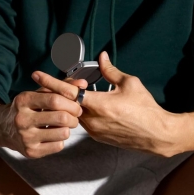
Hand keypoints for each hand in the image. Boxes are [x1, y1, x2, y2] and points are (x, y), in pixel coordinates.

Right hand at [0, 77, 86, 157]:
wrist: (3, 128)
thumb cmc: (27, 108)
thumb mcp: (38, 93)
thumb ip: (60, 87)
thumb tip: (82, 84)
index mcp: (24, 100)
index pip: (54, 100)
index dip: (71, 102)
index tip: (77, 104)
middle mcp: (22, 119)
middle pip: (61, 117)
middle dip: (74, 116)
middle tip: (75, 115)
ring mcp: (26, 137)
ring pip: (62, 133)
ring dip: (69, 128)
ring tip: (65, 125)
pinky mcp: (31, 152)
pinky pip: (58, 146)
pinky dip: (61, 140)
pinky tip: (54, 134)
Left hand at [33, 52, 178, 156]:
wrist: (157, 135)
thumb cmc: (146, 108)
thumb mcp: (130, 84)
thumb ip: (111, 71)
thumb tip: (102, 57)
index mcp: (99, 104)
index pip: (68, 92)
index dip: (51, 81)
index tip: (36, 74)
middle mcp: (92, 120)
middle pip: (67, 104)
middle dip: (58, 92)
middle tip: (52, 82)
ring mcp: (94, 131)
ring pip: (74, 113)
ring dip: (70, 103)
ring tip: (70, 92)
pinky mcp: (98, 137)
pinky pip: (83, 122)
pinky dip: (79, 112)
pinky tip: (85, 105)